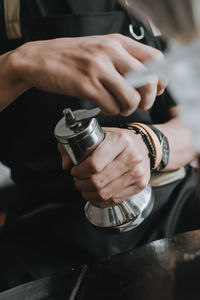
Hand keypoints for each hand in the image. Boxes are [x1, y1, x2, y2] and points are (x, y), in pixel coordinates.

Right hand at [13, 34, 164, 115]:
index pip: (155, 59)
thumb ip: (124, 60)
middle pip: (148, 81)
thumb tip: (147, 81)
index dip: (160, 79)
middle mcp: (111, 52)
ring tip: (118, 107)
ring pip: (131, 98)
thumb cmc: (71, 57)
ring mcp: (98, 68)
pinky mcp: (86, 85)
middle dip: (147, 100)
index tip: (154, 90)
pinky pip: (111, 106)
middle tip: (138, 105)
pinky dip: (110, 111)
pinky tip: (102, 106)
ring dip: (127, 109)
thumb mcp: (100, 49)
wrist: (38, 59)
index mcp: (118, 42)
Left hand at [60, 127, 150, 207]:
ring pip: (105, 193)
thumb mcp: (98, 135)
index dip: (79, 171)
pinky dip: (100, 201)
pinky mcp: (140, 185)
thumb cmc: (117, 140)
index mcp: (120, 140)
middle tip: (77, 181)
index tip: (74, 171)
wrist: (143, 145)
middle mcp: (132, 157)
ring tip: (84, 188)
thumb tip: (65, 165)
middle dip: (81, 184)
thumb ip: (76, 146)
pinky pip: (114, 200)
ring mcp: (138, 173)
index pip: (94, 164)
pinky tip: (94, 196)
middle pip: (98, 181)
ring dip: (89, 194)